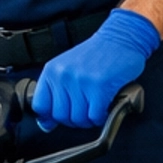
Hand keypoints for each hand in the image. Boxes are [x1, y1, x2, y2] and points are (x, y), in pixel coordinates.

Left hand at [32, 9, 159, 132]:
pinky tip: (104, 107)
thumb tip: (46, 124)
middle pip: (61, 116)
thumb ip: (56, 92)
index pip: (40, 106)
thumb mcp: (67, 67)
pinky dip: (101, 117)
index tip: (64, 114)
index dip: (51, 117)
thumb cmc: (96, 54)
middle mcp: (63, 75)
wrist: (121, 37)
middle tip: (85, 111)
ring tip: (95, 108)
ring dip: (89, 119)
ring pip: (78, 119)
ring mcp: (81, 81)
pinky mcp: (100, 87)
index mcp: (52, 70)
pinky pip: (95, 116)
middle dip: (74, 119)